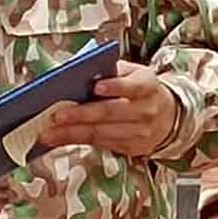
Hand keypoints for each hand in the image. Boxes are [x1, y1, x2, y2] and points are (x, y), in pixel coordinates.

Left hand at [36, 61, 180, 157]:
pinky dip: (76, 141)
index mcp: (147, 85)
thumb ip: (111, 70)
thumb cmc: (141, 90)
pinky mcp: (131, 148)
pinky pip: (100, 144)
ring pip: (101, 133)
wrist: (169, 117)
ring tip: (48, 133)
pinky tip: (58, 139)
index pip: (132, 86)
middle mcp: (146, 110)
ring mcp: (140, 132)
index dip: (115, 86)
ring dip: (71, 133)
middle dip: (80, 115)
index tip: (96, 87)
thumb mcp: (133, 73)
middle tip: (56, 116)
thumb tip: (79, 72)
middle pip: (110, 113)